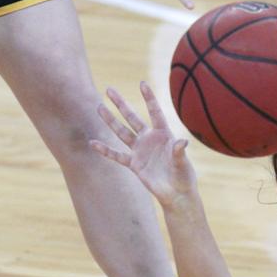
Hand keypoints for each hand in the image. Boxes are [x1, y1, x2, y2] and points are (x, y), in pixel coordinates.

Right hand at [91, 83, 196, 207]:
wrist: (176, 193)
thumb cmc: (183, 176)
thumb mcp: (182, 163)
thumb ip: (179, 152)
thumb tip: (182, 142)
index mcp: (164, 134)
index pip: (155, 113)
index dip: (149, 98)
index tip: (142, 84)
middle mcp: (149, 139)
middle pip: (132, 118)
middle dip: (121, 104)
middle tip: (109, 89)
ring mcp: (140, 150)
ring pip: (122, 132)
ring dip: (110, 120)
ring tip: (99, 107)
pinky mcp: (134, 164)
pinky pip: (117, 155)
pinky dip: (105, 150)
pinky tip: (93, 143)